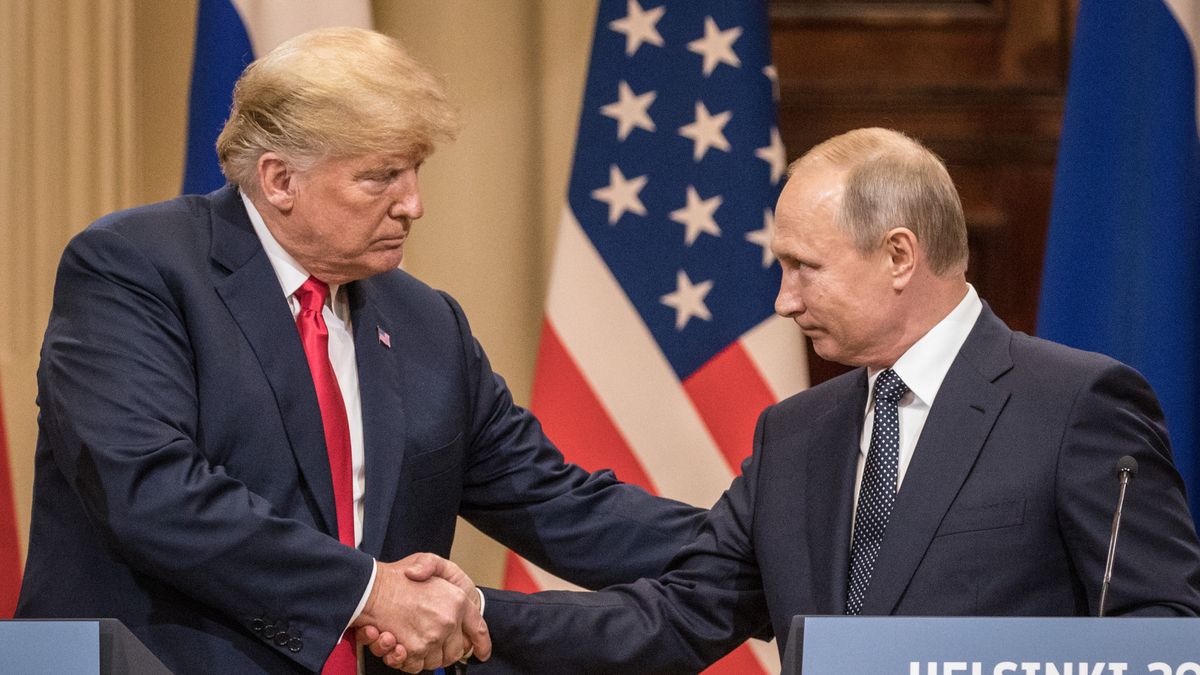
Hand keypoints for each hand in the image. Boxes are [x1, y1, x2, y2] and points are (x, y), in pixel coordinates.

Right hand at [353, 553, 489, 671]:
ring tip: (408, 642)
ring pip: (436, 660)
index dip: (482, 643)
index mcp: (458, 600)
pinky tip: (397, 647)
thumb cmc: (396, 575)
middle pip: (455, 651)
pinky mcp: (416, 649)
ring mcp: (432, 636)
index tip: (482, 652)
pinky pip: (416, 665)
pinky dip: (406, 660)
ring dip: (424, 656)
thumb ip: (439, 569)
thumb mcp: (426, 560)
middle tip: (431, 643)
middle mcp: (448, 620)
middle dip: (445, 651)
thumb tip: (442, 586)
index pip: (478, 628)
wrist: (368, 587)